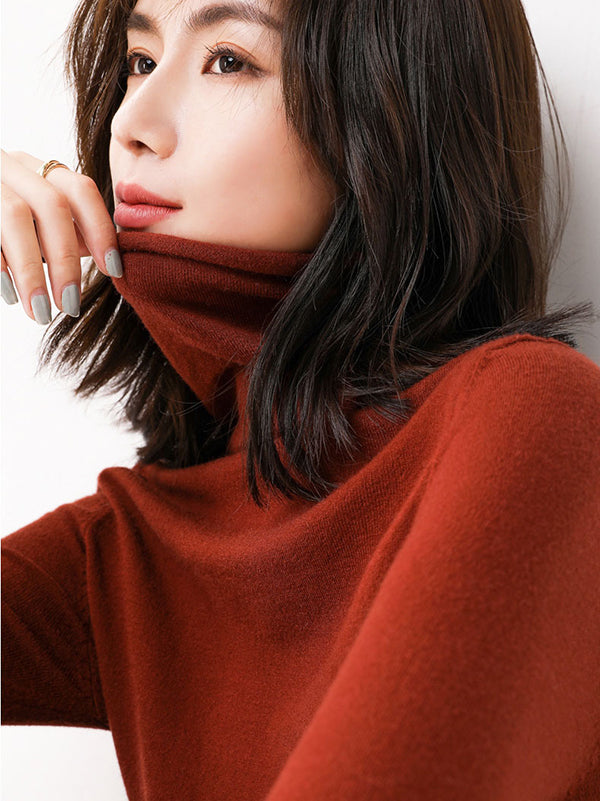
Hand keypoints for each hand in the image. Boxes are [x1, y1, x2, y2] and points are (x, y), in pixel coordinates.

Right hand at [0, 149, 121, 323]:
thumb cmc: (6, 229)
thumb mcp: (38, 224)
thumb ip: (69, 233)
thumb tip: (110, 260)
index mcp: (38, 170)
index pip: (81, 189)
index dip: (101, 229)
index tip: (113, 271)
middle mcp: (11, 166)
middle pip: (51, 205)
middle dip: (66, 260)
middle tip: (70, 305)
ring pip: (16, 216)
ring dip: (31, 271)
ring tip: (40, 312)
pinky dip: (1, 267)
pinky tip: (11, 296)